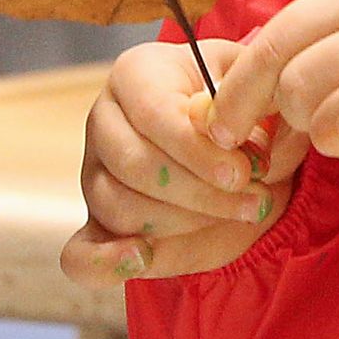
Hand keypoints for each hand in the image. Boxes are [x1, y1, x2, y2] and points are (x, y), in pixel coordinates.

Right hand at [65, 37, 304, 285]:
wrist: (247, 157)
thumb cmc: (249, 114)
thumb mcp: (258, 92)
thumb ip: (247, 100)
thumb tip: (225, 131)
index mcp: (137, 75)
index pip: (153, 114)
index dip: (198, 150)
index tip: (245, 173)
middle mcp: (105, 121)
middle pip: (132, 163)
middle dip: (199, 191)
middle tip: (254, 201)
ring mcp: (94, 175)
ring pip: (118, 207)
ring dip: (183, 223)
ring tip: (235, 215)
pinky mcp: (98, 225)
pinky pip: (79, 254)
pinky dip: (104, 263)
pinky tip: (142, 258)